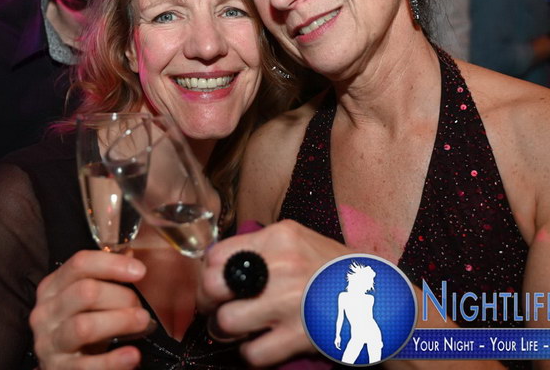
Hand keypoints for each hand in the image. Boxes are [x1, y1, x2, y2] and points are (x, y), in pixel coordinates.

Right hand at [30, 250, 150, 369]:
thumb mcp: (87, 298)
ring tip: (143, 322)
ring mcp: (49, 343)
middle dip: (121, 296)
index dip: (112, 264)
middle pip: (85, 292)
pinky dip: (113, 360)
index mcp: (52, 286)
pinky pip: (87, 366)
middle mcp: (46, 312)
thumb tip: (130, 254)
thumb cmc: (80, 322)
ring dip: (121, 321)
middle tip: (141, 306)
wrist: (65, 365)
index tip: (140, 271)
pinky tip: (132, 355)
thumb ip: (105, 275)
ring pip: (84, 326)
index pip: (80, 264)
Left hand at [198, 219, 348, 366]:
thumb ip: (262, 247)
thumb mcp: (298, 240)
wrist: (381, 297)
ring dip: (228, 330)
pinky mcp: (299, 335)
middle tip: (219, 307)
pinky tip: (263, 343)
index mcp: (280, 236)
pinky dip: (252, 353)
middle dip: (210, 301)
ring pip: (226, 321)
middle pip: (214, 285)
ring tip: (240, 327)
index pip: (218, 254)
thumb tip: (220, 262)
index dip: (209, 273)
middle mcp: (282, 264)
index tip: (215, 283)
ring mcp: (290, 301)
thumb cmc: (332, 268)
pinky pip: (253, 353)